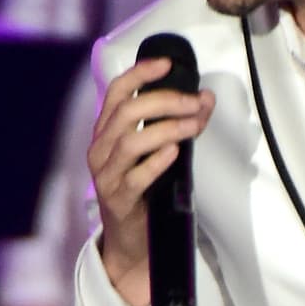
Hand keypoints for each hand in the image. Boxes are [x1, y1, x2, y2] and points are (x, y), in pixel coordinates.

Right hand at [88, 56, 215, 305]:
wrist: (130, 241)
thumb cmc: (143, 191)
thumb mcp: (153, 154)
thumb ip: (174, 125)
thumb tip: (204, 98)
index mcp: (105, 133)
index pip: (116, 92)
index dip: (139, 74)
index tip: (166, 64)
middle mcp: (100, 150)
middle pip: (127, 112)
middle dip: (165, 101)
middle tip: (195, 103)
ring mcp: (106, 176)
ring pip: (131, 141)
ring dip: (168, 128)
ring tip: (194, 126)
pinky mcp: (118, 200)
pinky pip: (136, 176)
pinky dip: (157, 161)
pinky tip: (175, 152)